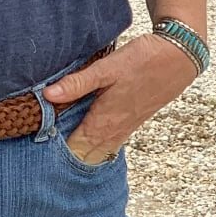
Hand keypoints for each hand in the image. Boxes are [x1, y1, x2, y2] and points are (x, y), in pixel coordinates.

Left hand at [43, 33, 199, 164]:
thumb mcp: (106, 68)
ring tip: (56, 150)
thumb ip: (77, 83)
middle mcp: (115, 130)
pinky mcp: (132, 121)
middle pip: (86, 156)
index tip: (37, 152)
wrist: (178, 57)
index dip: (56, 154)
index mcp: (105, 120)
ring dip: (80, 152)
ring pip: (99, 150)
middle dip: (65, 158)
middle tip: (41, 156)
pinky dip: (94, 144)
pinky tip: (82, 136)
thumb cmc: (142, 61)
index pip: (76, 149)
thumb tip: (47, 96)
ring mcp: (125, 127)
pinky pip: (109, 141)